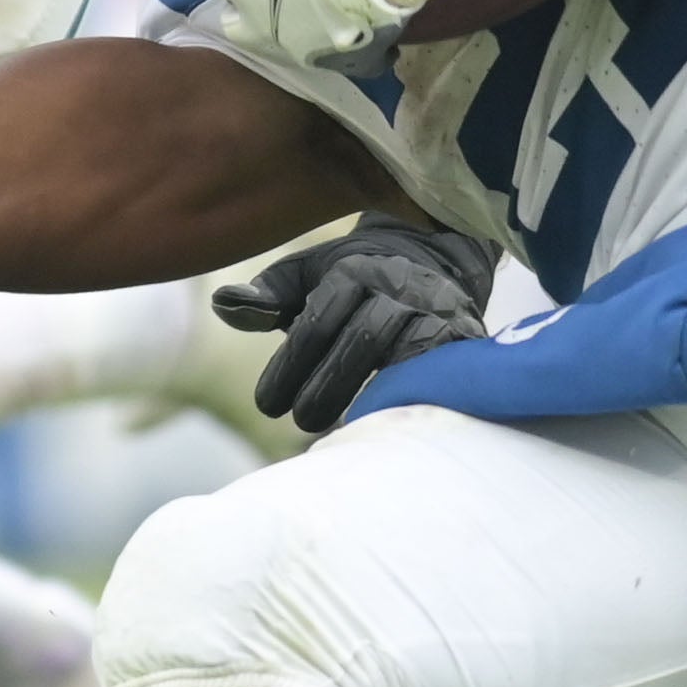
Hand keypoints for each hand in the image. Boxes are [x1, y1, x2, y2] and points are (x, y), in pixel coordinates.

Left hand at [164, 0, 454, 68]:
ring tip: (295, 1)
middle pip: (234, 23)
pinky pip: (325, 46)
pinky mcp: (339, 54)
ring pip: (280, 39)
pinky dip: (328, 30)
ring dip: (281, 21)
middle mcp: (262, 23)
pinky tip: (339, 14)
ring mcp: (301, 44)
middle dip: (233, 9)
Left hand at [214, 219, 499, 431]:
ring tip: (343, 430)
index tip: (267, 404)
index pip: (317, 322)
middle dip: (326, 387)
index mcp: (352, 271)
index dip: (288, 367)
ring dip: (373, 398)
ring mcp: (437, 312)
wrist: (437, 257)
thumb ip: (265, 297)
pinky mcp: (466, 338)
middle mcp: (398, 286)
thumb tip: (220, 305)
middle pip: (362, 340)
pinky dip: (415, 398)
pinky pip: (443, 372)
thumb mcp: (305, 276)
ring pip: (406, 357)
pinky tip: (389, 423)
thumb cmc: (353, 277)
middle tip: (300, 421)